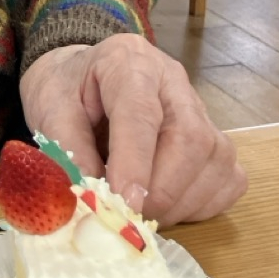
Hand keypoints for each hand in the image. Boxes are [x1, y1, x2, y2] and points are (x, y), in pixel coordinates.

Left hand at [18, 34, 247, 224]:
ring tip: (142, 213)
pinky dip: (201, 205)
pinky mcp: (216, 139)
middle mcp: (172, 80)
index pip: (141, 112)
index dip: (136, 161)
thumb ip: (68, 148)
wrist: (83, 79)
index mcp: (128, 61)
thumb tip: (94, 197)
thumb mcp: (50, 107)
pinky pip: (228, 179)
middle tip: (130, 216)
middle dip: (162, 189)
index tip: (124, 202)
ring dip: (180, 202)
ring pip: (214, 160)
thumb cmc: (68, 92)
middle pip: (190, 137)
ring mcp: (201, 108)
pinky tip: (169, 206)